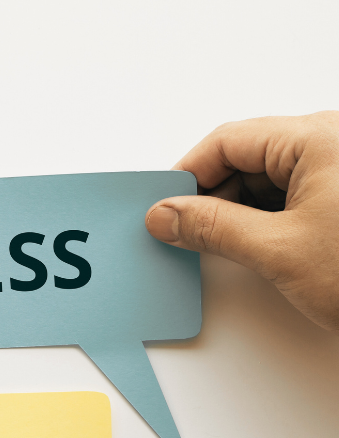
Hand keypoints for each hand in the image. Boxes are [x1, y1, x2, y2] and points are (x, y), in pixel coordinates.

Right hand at [145, 111, 338, 330]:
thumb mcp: (277, 251)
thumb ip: (212, 227)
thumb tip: (168, 215)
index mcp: (320, 138)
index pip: (230, 140)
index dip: (188, 173)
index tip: (163, 205)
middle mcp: (334, 143)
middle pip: (247, 157)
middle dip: (210, 194)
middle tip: (181, 229)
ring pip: (267, 178)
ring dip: (235, 209)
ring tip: (213, 243)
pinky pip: (290, 195)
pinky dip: (261, 218)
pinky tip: (246, 245)